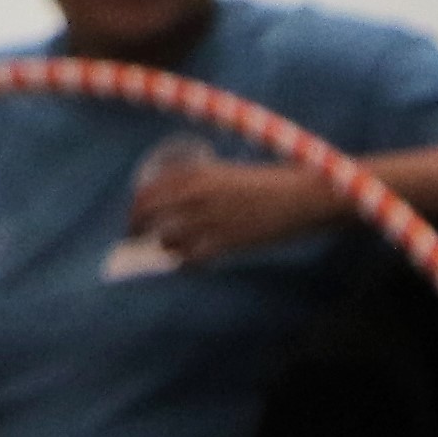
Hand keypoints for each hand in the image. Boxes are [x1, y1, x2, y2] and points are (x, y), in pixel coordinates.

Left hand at [129, 155, 339, 264]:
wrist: (302, 198)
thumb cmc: (269, 184)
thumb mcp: (228, 173)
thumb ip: (202, 184)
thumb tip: (178, 200)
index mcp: (195, 174)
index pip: (146, 192)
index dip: (135, 207)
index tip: (135, 215)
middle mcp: (195, 196)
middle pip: (145, 216)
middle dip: (135, 228)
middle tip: (135, 237)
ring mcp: (207, 221)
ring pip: (164, 241)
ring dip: (164, 247)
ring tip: (170, 249)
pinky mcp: (223, 244)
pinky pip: (188, 260)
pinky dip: (184, 263)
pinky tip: (188, 262)